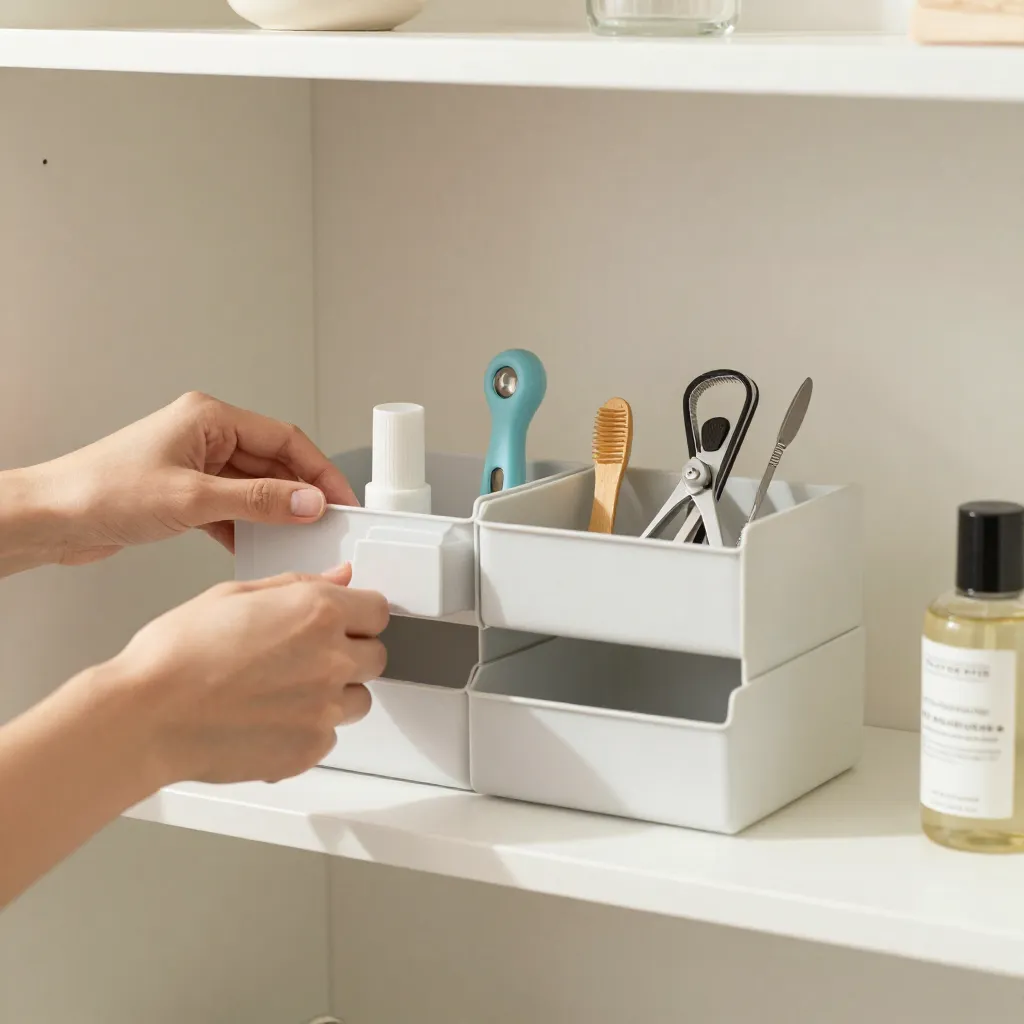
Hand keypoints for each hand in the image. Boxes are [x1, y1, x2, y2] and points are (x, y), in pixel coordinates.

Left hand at [28, 391, 357, 565]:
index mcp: (209, 418)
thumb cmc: (101, 491)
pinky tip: (260, 546)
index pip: (284, 439)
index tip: (340, 498)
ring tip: (299, 538)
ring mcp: (195, 465)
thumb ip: (256, 500)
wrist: (50, 518)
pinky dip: (249, 526)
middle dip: (301, 493)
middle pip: (273, 463)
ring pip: (254, 487)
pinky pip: (232, 507)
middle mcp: (205, 436)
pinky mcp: (184, 493)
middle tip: (327, 522)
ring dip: (275, 512)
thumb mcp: (192, 498)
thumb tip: (306, 501)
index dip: (319, 470)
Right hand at [103, 565, 387, 784]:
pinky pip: (328, 737)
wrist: (147, 716)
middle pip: (376, 656)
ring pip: (357, 700)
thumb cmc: (177, 654)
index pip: (378, 610)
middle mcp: (331, 660)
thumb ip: (298, 585)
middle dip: (350, 653)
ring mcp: (324, 709)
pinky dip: (308, 730)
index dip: (359, 614)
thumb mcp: (235, 594)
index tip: (345, 620)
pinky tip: (270, 718)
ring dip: (335, 694)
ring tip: (284, 690)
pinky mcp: (309, 750)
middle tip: (306, 656)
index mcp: (318, 612)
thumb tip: (339, 578)